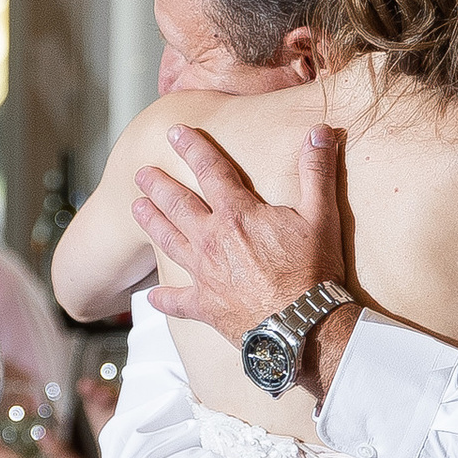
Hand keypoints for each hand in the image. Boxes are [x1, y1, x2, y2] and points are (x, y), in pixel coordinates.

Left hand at [135, 123, 348, 351]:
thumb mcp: (322, 216)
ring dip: (151, 223)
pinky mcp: (206, 306)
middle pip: (178, 204)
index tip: (175, 132)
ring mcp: (205, 274)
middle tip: (142, 173)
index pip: (210, 170)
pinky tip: (150, 296)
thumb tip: (319, 132)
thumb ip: (317, 171)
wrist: (301, 325)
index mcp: (237, 214)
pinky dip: (162, 299)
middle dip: (158, 185)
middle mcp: (212, 240)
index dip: (192, 147)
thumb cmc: (313, 272)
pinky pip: (177, 301)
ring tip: (136, 208)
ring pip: (168, 242)